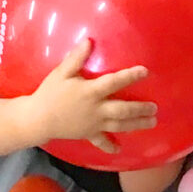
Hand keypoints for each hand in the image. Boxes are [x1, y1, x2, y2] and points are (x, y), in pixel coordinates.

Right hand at [31, 39, 155, 140]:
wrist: (38, 118)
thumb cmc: (50, 93)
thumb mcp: (61, 72)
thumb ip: (76, 58)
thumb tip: (89, 41)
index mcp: (91, 91)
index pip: (115, 82)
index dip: (131, 76)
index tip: (145, 71)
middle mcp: (96, 109)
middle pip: (123, 109)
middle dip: (140, 109)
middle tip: (155, 108)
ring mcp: (93, 124)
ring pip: (119, 126)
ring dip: (136, 125)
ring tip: (151, 123)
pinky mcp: (88, 134)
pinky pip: (101, 142)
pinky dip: (110, 146)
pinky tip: (119, 150)